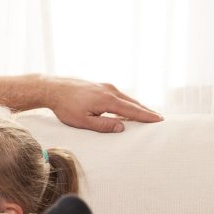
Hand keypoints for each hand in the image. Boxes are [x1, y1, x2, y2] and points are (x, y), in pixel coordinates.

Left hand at [41, 76, 162, 132]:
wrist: (53, 88)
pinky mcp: (100, 86)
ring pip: (126, 98)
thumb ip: (103, 125)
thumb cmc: (66, 107)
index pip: (132, 110)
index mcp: (108, 100)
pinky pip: (118, 95)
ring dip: (136, 106)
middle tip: (159, 118)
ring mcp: (105, 86)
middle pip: (133, 103)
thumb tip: (122, 128)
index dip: (147, 116)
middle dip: (146, 111)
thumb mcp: (83, 121)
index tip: (160, 120)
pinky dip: (126, 101)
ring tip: (147, 113)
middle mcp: (110, 90)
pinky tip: (127, 107)